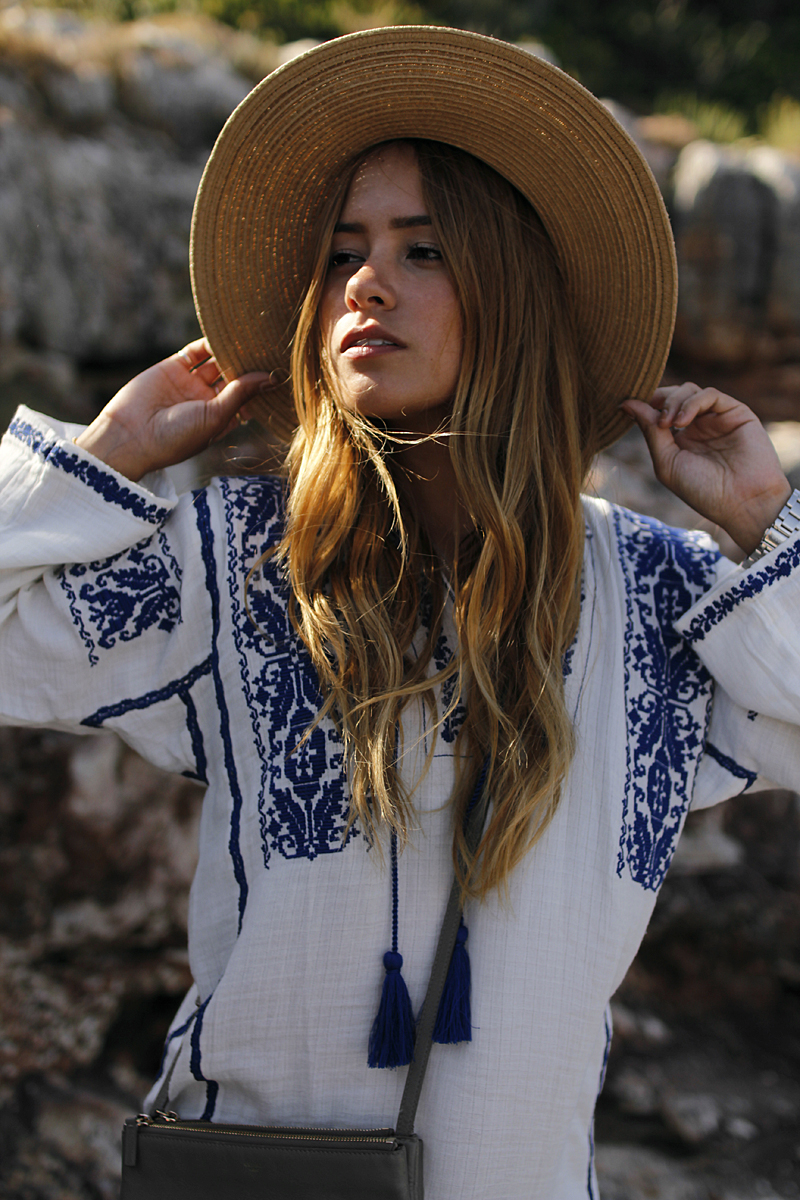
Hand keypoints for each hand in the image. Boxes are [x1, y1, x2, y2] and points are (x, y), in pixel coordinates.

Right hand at [75, 339, 279, 481]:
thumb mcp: (215, 417)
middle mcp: (208, 401)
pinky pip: (196, 351)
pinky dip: (210, 341)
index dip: (263, 385)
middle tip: (274, 345)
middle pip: (236, 377)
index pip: (249, 398)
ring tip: (253, 335)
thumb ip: (241, 394)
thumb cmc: (175, 437)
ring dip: (232, 350)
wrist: (129, 436)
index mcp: (222, 420)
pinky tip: (226, 331)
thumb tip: (272, 377)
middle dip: (251, 364)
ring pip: (218, 361)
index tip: (285, 369)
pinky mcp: (173, 368)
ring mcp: (191, 384)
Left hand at [621, 383, 791, 553]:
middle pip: (672, 395)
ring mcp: (716, 418)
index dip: (644, 405)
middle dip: (659, 400)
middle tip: (656, 419)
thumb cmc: (704, 491)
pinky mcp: (735, 412)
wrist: (743, 502)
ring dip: (673, 401)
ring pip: (689, 390)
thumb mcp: (667, 462)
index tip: (626, 407)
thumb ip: (650, 431)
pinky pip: (709, 394)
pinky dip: (692, 402)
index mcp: (680, 440)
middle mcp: (698, 426)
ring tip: (668, 423)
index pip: (658, 411)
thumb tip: (626, 404)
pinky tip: (683, 422)